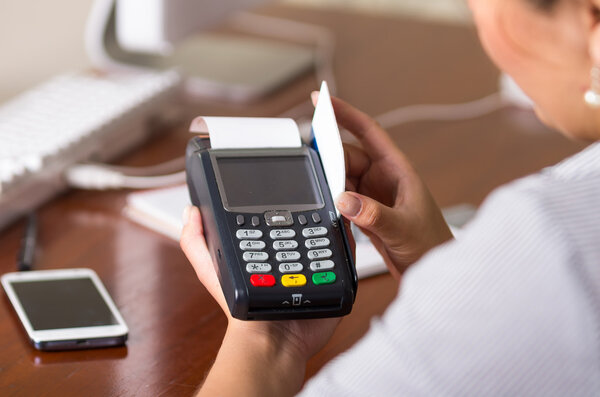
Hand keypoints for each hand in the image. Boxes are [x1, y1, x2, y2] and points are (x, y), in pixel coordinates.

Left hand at [180, 206, 339, 395]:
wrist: (272, 344)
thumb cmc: (241, 315)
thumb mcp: (210, 273)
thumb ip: (196, 243)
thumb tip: (191, 211)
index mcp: (265, 253)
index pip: (276, 221)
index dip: (281, 208)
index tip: (286, 194)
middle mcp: (290, 260)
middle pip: (305, 227)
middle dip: (310, 215)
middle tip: (314, 204)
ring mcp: (313, 272)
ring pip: (327, 239)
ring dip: (329, 227)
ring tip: (331, 214)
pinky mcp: (332, 283)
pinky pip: (343, 260)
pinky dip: (345, 246)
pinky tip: (344, 233)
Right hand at [313, 93, 452, 277]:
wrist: (433, 269)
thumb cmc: (431, 244)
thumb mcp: (403, 228)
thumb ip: (374, 215)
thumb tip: (345, 200)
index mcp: (397, 169)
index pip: (368, 131)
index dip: (345, 112)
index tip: (321, 99)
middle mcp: (383, 178)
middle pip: (348, 156)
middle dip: (330, 160)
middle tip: (315, 171)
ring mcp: (373, 195)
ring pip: (342, 178)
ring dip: (330, 185)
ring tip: (324, 197)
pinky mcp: (365, 212)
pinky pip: (342, 198)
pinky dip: (333, 203)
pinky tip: (330, 212)